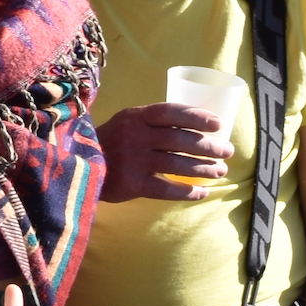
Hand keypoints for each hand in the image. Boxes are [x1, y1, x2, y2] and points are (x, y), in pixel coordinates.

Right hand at [95, 100, 229, 202]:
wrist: (78, 165)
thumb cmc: (112, 142)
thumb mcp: (127, 121)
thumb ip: (153, 122)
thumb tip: (196, 125)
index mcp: (136, 116)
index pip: (172, 112)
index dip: (198, 117)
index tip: (218, 124)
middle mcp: (136, 136)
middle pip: (181, 140)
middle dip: (209, 147)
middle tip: (227, 152)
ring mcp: (133, 160)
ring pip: (178, 165)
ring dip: (203, 169)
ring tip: (219, 171)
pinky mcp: (132, 184)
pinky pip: (166, 188)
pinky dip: (187, 192)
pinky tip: (202, 193)